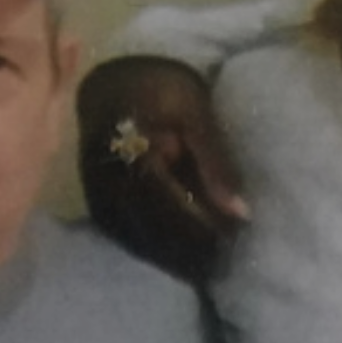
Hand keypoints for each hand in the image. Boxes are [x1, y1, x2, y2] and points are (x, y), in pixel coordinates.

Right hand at [77, 57, 246, 283]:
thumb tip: (242, 212)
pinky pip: (126, 235)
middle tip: (227, 264)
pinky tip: (179, 258)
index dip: (203, 232)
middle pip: (154, 233)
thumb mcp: (195, 112)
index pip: (172, 211)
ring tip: (209, 268)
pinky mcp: (98, 202)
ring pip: (138, 240)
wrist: (114, 74)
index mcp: (132, 158)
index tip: (235, 245)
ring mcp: (98, 196)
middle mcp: (108, 184)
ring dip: (173, 256)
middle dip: (191, 252)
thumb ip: (216, 163)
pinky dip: (154, 247)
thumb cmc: (161, 87)